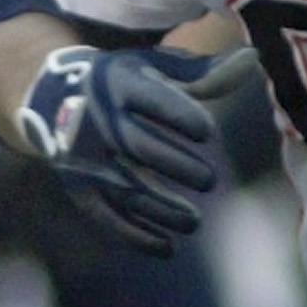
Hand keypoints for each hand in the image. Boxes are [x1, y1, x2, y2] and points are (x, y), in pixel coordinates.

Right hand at [14, 44, 262, 254]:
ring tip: (195, 222)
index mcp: (120, 84)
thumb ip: (203, 72)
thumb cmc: (126, 83)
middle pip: (137, 146)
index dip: (179, 114)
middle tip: (210, 180)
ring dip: (161, 209)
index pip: (150, 98)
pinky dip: (136, 235)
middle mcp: (98, 120)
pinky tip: (167, 247)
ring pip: (124, 187)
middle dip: (175, 165)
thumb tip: (251, 59)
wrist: (55, 99)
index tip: (207, 132)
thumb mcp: (155, 66)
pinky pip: (107, 216)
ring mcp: (86, 157)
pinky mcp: (80, 187)